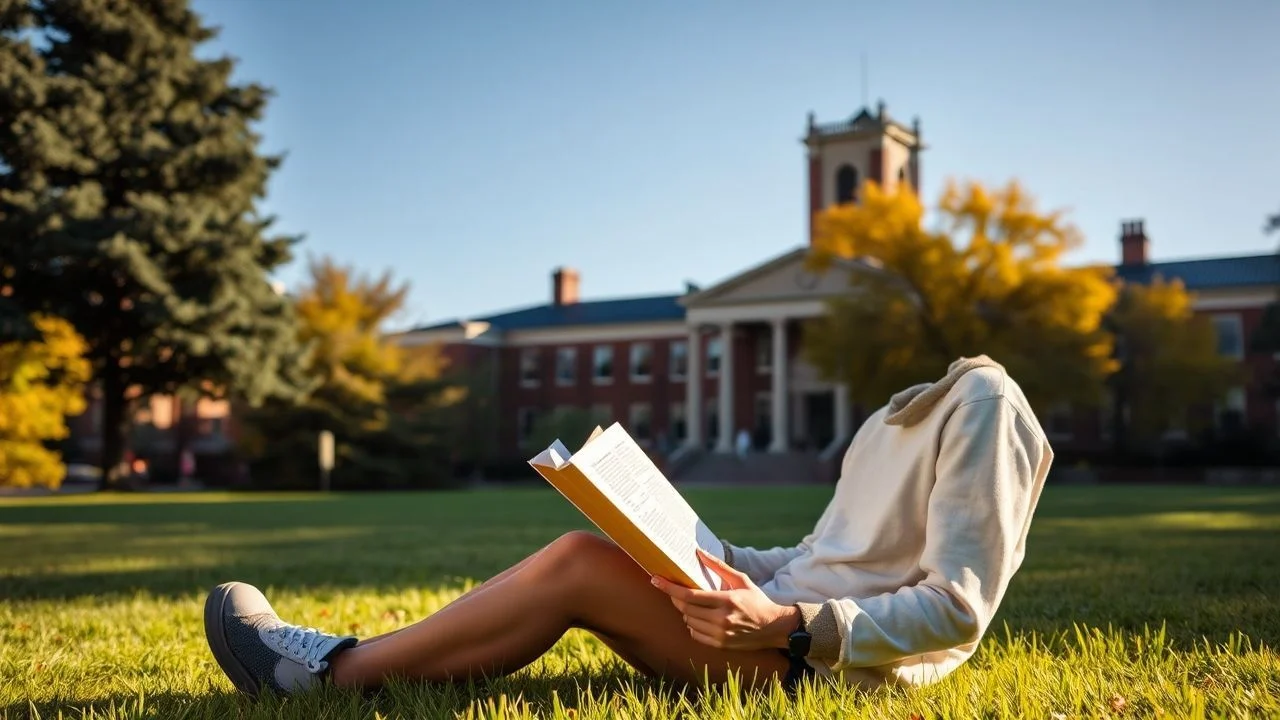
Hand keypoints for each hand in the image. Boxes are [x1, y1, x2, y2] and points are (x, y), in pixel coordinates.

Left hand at [650, 548, 799, 650]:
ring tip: (692, 603)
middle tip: (672, 589)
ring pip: (689, 621)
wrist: (774, 627)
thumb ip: (719, 566)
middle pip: (685, 608)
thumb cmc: (756, 600)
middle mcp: (722, 619)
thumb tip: (699, 552)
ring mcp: (720, 634)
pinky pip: (695, 634)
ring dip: (685, 611)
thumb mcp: (740, 580)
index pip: (689, 595)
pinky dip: (693, 624)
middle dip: (675, 597)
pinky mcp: (720, 644)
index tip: (655, 580)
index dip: (669, 588)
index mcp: (726, 600)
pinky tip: (700, 617)